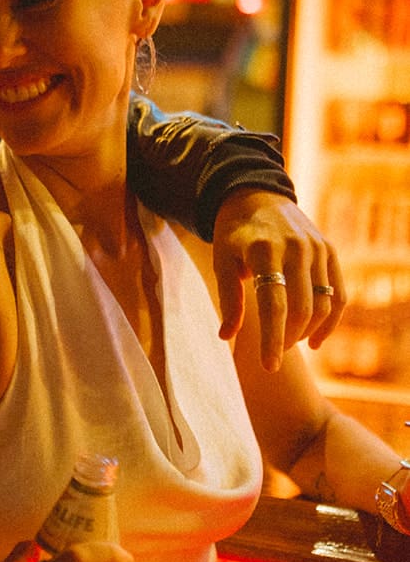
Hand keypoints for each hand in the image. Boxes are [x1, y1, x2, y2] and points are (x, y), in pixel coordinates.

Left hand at [211, 189, 344, 371]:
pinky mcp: (330, 250)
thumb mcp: (222, 261)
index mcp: (265, 250)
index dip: (273, 339)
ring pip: (323, 304)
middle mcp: (296, 248)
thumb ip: (229, 299)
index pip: (274, 304)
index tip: (269, 367)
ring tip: (288, 343)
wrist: (256, 194)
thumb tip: (226, 337)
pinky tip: (315, 340)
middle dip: (289, 338)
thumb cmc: (234, 234)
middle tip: (275, 354)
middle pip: (302, 308)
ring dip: (308, 331)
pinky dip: (331, 320)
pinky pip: (338, 293)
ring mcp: (317, 248)